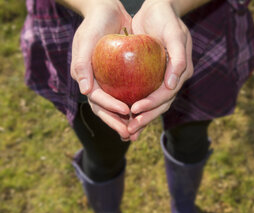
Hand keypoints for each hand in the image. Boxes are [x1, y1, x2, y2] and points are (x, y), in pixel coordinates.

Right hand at [70, 1, 132, 139]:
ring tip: (136, 133)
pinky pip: (128, 96)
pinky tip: (146, 114)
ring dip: (126, 121)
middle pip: (105, 109)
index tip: (125, 111)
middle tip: (130, 134)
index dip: (109, 107)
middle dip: (117, 122)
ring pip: (116, 107)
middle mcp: (96, 83)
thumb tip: (85, 91)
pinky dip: (135, 107)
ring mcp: (109, 83)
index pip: (97, 98)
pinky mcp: (121, 79)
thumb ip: (82, 64)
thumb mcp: (86, 39)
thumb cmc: (95, 23)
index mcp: (85, 78)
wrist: (109, 11)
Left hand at [127, 0, 193, 139]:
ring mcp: (163, 79)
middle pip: (161, 105)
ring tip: (127, 129)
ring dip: (141, 118)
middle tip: (130, 128)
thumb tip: (173, 85)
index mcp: (181, 72)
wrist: (158, 9)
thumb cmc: (166, 19)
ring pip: (153, 104)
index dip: (152, 105)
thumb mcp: (174, 34)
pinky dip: (137, 106)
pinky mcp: (152, 77)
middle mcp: (173, 79)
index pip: (167, 95)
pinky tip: (125, 115)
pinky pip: (145, 94)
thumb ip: (178, 59)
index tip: (135, 110)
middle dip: (146, 118)